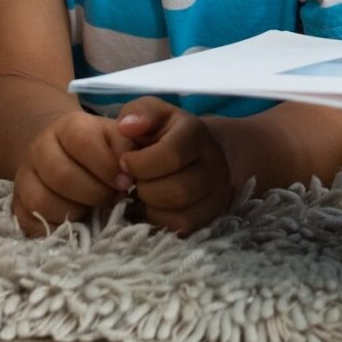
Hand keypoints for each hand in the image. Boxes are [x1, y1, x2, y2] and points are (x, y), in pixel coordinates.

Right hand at [11, 108, 149, 236]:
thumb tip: (132, 167)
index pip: (82, 142)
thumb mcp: (116, 136)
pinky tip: (74, 221)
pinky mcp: (17, 202)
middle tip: (113, 199)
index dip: (106, 166)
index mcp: (68, 126)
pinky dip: (55, 227)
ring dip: (75, 212)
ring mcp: (24, 176)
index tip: (126, 182)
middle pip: (62, 175)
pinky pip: (30, 222)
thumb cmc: (99, 147)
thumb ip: (128, 145)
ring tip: (93, 209)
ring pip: (42, 201)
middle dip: (95, 193)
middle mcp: (39, 148)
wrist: (63, 150)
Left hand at [115, 99, 240, 235]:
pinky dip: (159, 221)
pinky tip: (152, 206)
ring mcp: (217, 193)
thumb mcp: (154, 113)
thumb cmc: (167, 133)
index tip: (124, 162)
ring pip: (180, 214)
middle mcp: (213, 164)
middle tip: (133, 180)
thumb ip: (138, 112)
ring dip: (151, 206)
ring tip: (143, 192)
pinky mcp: (212, 216)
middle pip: (176, 189)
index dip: (140, 163)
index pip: (171, 154)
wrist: (202, 151)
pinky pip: (181, 229)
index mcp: (196, 134)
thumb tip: (125, 126)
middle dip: (144, 188)